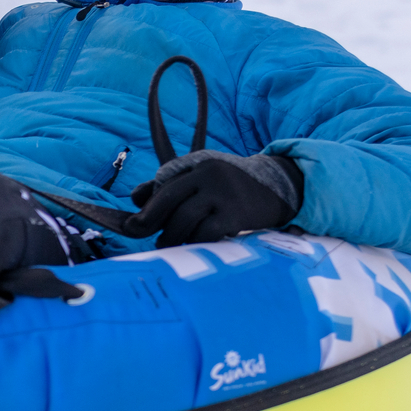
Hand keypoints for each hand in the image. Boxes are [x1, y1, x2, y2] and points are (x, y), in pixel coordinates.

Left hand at [124, 150, 302, 246]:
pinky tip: (193, 245)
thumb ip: (169, 186)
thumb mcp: (202, 179)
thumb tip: (135, 198)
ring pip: (184, 220)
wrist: (279, 188)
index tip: (131, 225)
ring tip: (169, 244)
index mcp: (197, 164)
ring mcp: (222, 194)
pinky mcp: (235, 214)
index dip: (145, 207)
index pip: (163, 184)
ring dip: (172, 237)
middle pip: (168, 202)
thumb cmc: (230, 188)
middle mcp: (208, 175)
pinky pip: (205, 233)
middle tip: (148, 239)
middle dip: (151, 223)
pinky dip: (194, 242)